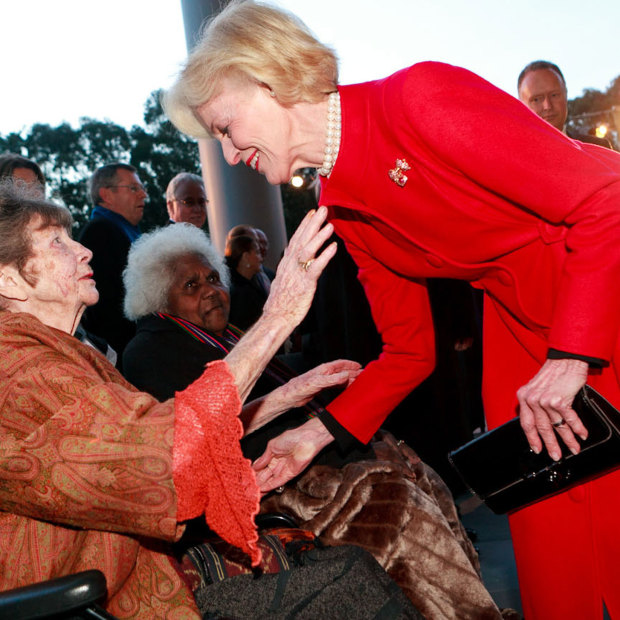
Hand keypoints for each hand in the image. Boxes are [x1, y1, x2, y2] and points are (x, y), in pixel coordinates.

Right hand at [252, 417, 333, 492]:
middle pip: (264, 477)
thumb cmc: (292, 438)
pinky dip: (270, 486)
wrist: (306, 439)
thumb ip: (263, 458)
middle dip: (255, 484)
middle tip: (246, 490)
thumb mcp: (272, 446)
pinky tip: (262, 490)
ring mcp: (282, 470)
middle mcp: (276, 465)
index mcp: (272, 457)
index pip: (260, 469)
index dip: (252, 475)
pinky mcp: (289, 475)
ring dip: (261, 488)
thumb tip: (254, 466)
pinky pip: (278, 482)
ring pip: (269, 482)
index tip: (245, 480)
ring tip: (252, 494)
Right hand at [262, 207, 335, 329]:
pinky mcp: (304, 284)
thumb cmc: (281, 302)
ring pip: (308, 250)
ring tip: (330, 224)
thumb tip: (295, 262)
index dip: (304, 225)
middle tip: (323, 209)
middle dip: (312, 223)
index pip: (295, 239)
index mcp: (286, 263)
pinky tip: (334, 247)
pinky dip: (325, 256)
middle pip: (301, 239)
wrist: (275, 318)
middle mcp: (290, 265)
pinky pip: (316, 267)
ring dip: (319, 236)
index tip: (311, 212)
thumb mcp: (284, 281)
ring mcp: (297, 274)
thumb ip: (291, 269)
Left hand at [279, 360, 361, 409]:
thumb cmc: (300, 388)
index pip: (340, 364)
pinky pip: (335, 385)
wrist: (290, 396)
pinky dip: (343, 386)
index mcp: (324, 369)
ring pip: (340, 378)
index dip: (351, 364)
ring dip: (349, 380)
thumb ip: (332, 379)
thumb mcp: (317, 383)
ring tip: (359, 382)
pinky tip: (347, 389)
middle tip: (364, 376)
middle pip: (342, 371)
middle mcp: (325, 373)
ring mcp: (323, 380)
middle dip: (353, 372)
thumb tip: (346, 375)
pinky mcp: (321, 387)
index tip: (360, 366)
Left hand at [517, 358, 588, 459]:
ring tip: (574, 449)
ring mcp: (544, 400)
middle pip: (541, 428)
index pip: (526, 423)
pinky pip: (569, 419)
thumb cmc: (553, 374)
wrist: (565, 360)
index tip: (536, 448)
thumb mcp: (536, 388)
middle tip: (555, 455)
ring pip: (557, 426)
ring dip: (568, 440)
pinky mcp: (559, 400)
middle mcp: (532, 399)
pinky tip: (582, 435)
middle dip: (550, 444)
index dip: (532, 438)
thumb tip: (540, 424)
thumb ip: (534, 405)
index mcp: (524, 397)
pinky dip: (577, 428)